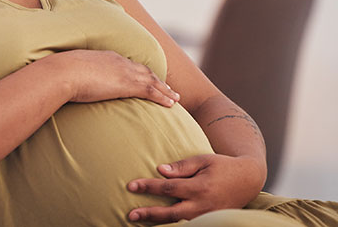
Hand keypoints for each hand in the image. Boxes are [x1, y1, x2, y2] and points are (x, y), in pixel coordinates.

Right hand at [55, 49, 179, 106]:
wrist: (64, 72)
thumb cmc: (62, 74)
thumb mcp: (72, 73)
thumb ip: (77, 78)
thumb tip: (71, 85)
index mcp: (106, 57)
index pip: (129, 64)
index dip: (140, 72)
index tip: (148, 78)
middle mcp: (119, 62)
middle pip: (144, 71)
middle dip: (158, 79)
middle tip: (168, 88)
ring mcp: (125, 72)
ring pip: (152, 80)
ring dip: (165, 89)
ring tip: (175, 98)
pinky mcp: (128, 84)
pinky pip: (151, 90)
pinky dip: (163, 96)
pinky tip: (170, 104)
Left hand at [127, 154, 264, 223]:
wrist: (248, 180)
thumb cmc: (223, 166)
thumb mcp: (203, 160)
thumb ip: (182, 167)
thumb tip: (160, 170)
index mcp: (199, 188)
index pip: (168, 189)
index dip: (148, 187)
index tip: (131, 186)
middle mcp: (202, 206)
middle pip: (171, 213)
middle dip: (150, 214)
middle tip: (130, 215)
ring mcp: (207, 216)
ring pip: (179, 224)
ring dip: (159, 224)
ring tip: (140, 222)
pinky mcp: (210, 221)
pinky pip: (189, 225)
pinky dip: (174, 226)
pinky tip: (160, 225)